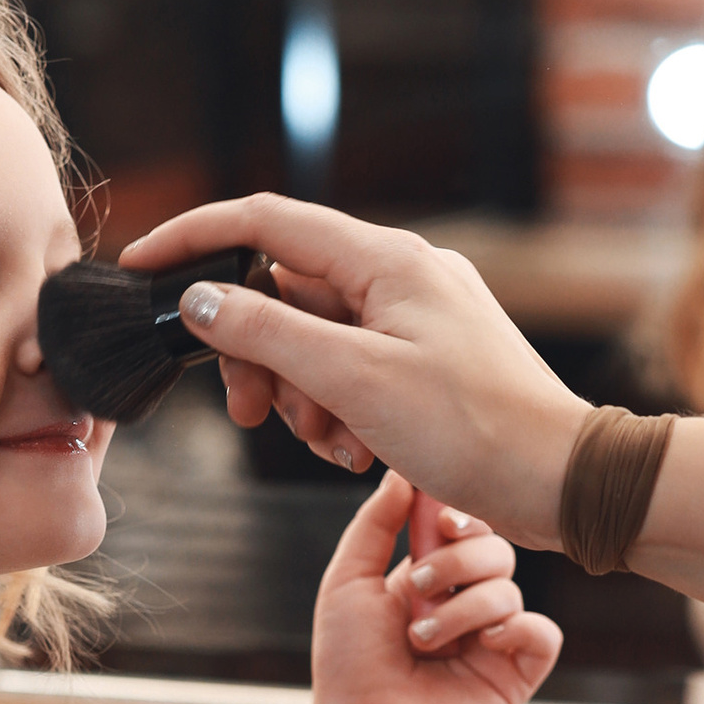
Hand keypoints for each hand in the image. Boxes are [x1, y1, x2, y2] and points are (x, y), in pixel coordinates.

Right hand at [119, 195, 585, 546]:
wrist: (562, 481)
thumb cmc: (474, 428)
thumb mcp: (355, 381)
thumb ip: (269, 334)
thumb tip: (200, 300)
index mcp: (385, 260)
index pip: (264, 222)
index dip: (194, 240)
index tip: (141, 268)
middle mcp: (400, 275)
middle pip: (283, 293)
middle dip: (260, 358)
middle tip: (257, 415)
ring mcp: (416, 317)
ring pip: (314, 341)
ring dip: (304, 398)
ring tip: (337, 445)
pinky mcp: (427, 360)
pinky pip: (352, 371)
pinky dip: (340, 411)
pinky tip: (362, 453)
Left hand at [304, 475, 561, 703]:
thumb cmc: (348, 662)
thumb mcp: (348, 580)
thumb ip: (375, 524)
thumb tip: (403, 473)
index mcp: (434, 577)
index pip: (469, 527)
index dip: (463, 516)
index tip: (442, 520)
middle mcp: (469, 603)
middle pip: (497, 551)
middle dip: (459, 561)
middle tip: (420, 586)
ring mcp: (495, 638)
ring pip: (510, 591)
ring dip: (463, 609)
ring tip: (422, 640)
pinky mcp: (517, 673)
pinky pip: (543, 633)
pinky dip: (518, 630)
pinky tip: (485, 644)